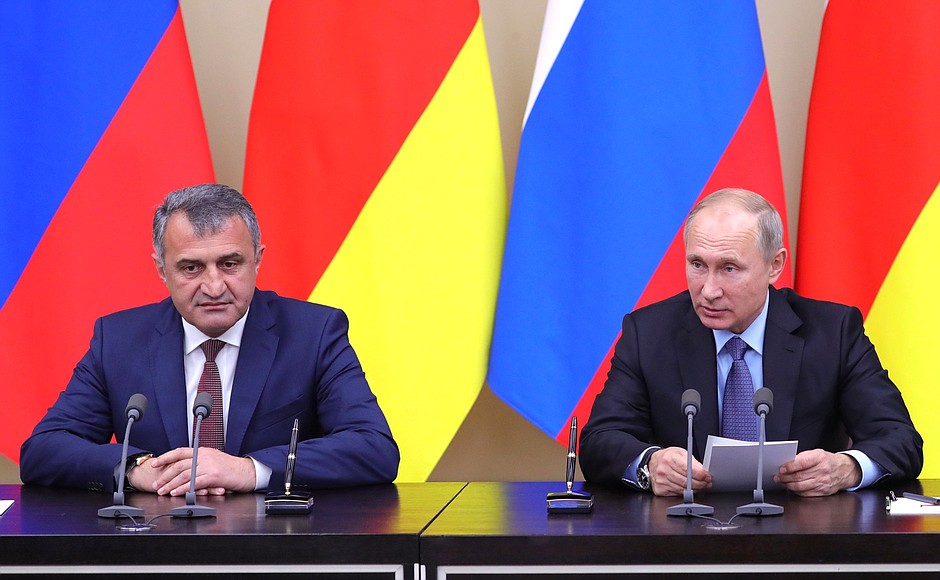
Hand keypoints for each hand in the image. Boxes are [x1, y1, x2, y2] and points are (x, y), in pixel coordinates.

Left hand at [136, 447, 255, 495]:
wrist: (248, 472)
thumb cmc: (233, 469)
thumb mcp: (215, 460)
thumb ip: (201, 462)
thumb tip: (188, 469)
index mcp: (203, 451)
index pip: (180, 452)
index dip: (166, 457)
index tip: (155, 463)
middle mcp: (204, 456)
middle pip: (178, 465)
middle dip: (164, 475)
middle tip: (156, 484)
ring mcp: (208, 465)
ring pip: (183, 474)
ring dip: (170, 484)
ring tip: (162, 491)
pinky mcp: (213, 476)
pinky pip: (193, 483)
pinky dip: (183, 489)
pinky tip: (176, 493)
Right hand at [648, 447, 711, 496]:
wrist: (651, 463)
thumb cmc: (667, 457)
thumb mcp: (680, 453)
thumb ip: (692, 461)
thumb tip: (703, 471)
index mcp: (669, 459)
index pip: (688, 469)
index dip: (701, 474)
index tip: (708, 477)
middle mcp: (664, 470)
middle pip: (687, 482)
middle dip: (701, 484)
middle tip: (707, 483)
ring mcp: (661, 481)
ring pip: (683, 490)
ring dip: (695, 489)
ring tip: (700, 486)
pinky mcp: (660, 490)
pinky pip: (677, 494)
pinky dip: (685, 492)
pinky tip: (689, 488)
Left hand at [774, 449, 860, 496]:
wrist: (845, 470)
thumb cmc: (828, 461)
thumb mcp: (816, 453)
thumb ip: (802, 458)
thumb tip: (786, 464)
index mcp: (820, 458)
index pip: (801, 463)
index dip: (789, 467)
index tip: (781, 469)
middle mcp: (822, 471)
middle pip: (799, 476)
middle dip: (785, 477)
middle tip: (777, 477)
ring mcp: (823, 482)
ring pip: (801, 486)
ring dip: (789, 485)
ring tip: (782, 482)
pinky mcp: (823, 492)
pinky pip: (806, 493)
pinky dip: (797, 491)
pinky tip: (792, 488)